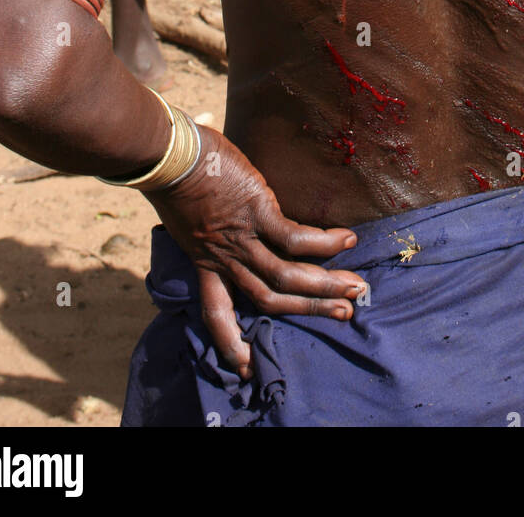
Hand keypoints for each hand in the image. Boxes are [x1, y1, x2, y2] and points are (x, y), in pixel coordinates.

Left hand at [144, 126, 364, 377]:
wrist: (168, 157)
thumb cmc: (174, 178)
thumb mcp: (185, 219)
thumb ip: (208, 231)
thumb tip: (227, 221)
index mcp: (205, 263)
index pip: (217, 312)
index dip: (230, 342)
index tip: (244, 366)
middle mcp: (225, 259)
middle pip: (268, 299)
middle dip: (308, 310)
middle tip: (342, 314)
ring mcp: (242, 239)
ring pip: (287, 276)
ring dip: (324, 285)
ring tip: (355, 287)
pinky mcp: (257, 212)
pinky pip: (295, 238)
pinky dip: (323, 243)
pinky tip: (346, 240)